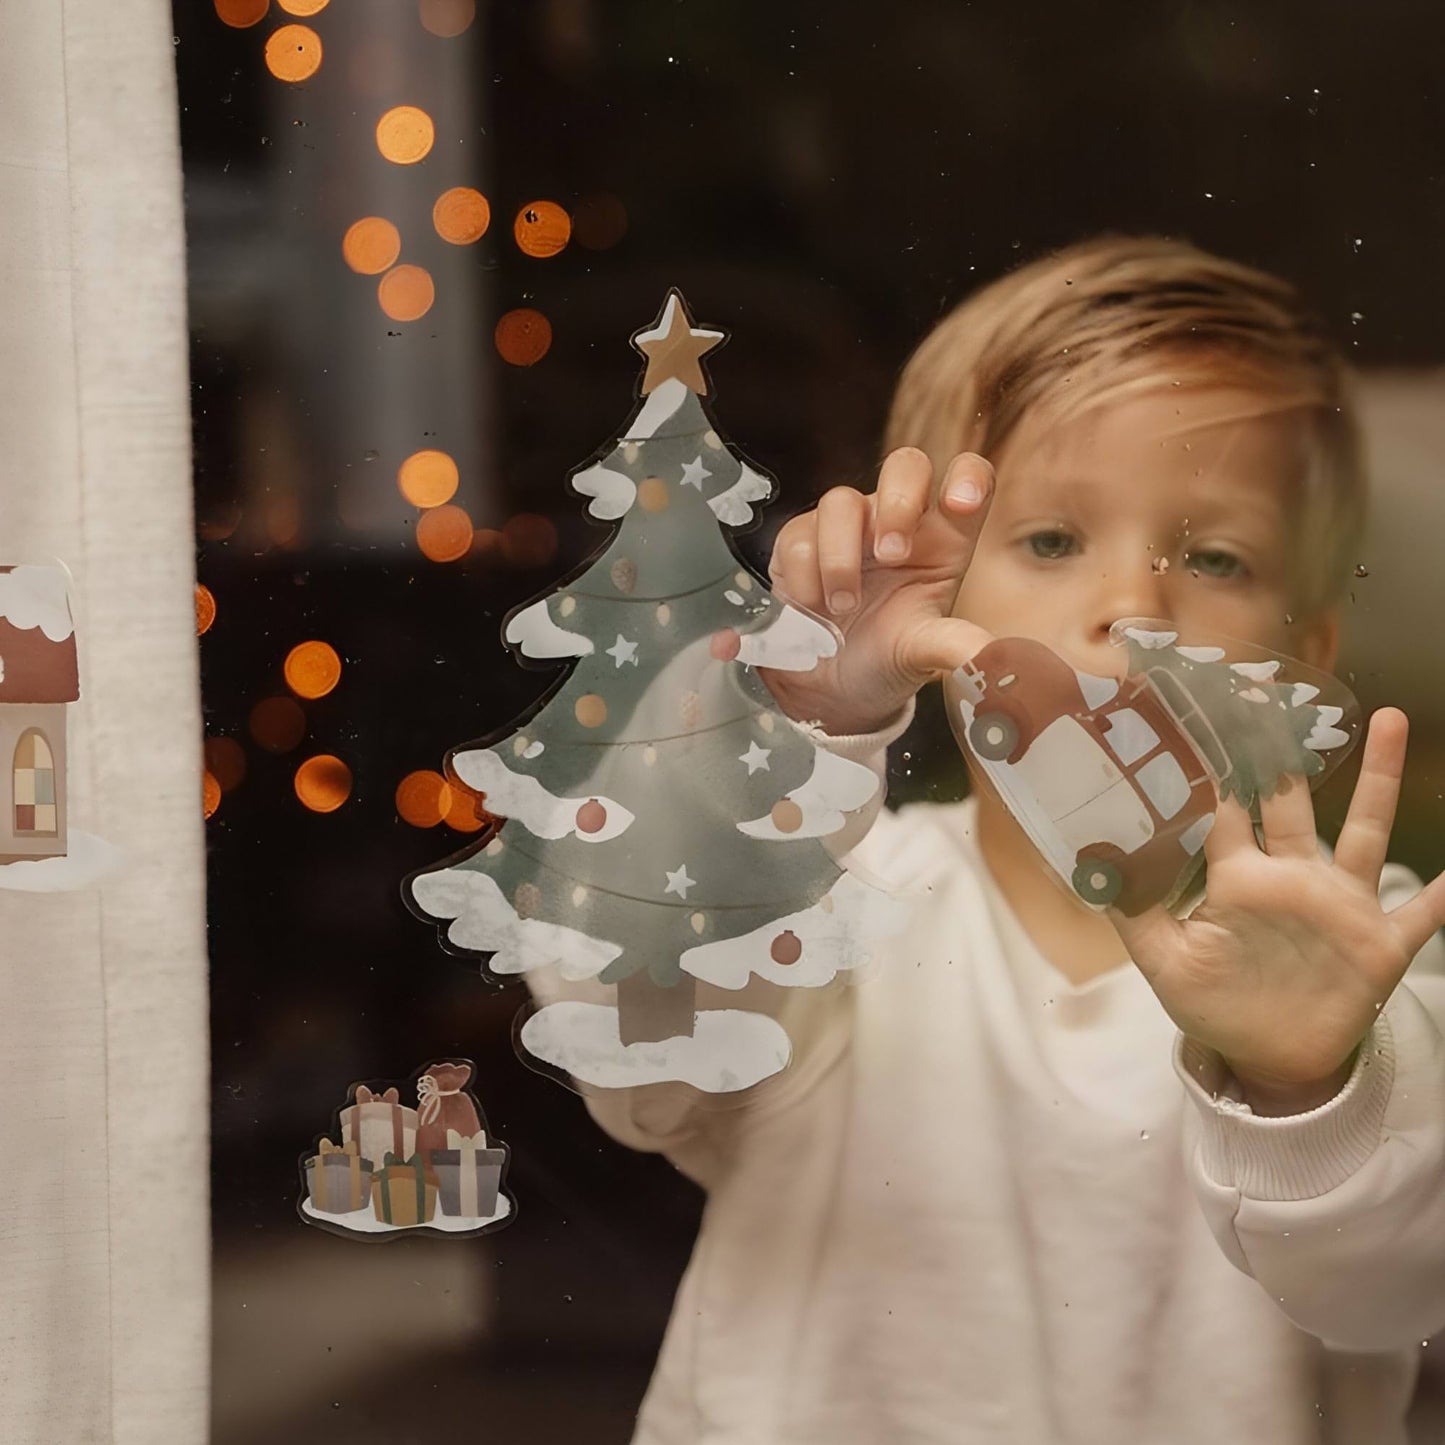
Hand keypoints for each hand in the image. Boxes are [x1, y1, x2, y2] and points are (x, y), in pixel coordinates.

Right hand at [759, 447, 995, 735]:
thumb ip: (956, 646)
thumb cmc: (887, 656)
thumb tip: (994, 657)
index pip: (969, 479)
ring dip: (840, 556)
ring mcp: (848, 526)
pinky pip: (798, 537)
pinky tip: (813, 610)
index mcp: (944, 540)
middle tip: (892, 556)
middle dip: (898, 502)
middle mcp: (897, 521)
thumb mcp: (924, 654)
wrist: (831, 687)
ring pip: (841, 502)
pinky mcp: (800, 541)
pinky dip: (805, 577)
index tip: (960, 503)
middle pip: (906, 465)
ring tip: (844, 607)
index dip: (968, 477)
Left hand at [1111, 708, 1444, 1115]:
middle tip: (1275, 687)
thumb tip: (1088, 870)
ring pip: (1363, 830)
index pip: (1222, 811)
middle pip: (1287, 800)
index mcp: (1238, 877)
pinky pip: (1421, 915)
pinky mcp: (1378, 943)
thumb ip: (1134, 915)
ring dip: (1376, 779)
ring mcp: (1339, 904)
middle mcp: (1291, 876)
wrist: (1270, 1058)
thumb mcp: (1166, 962)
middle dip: (1282, 749)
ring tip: (1387, 719)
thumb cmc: (1216, 1003)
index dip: (1210, 767)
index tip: (1200, 713)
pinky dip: (1442, 896)